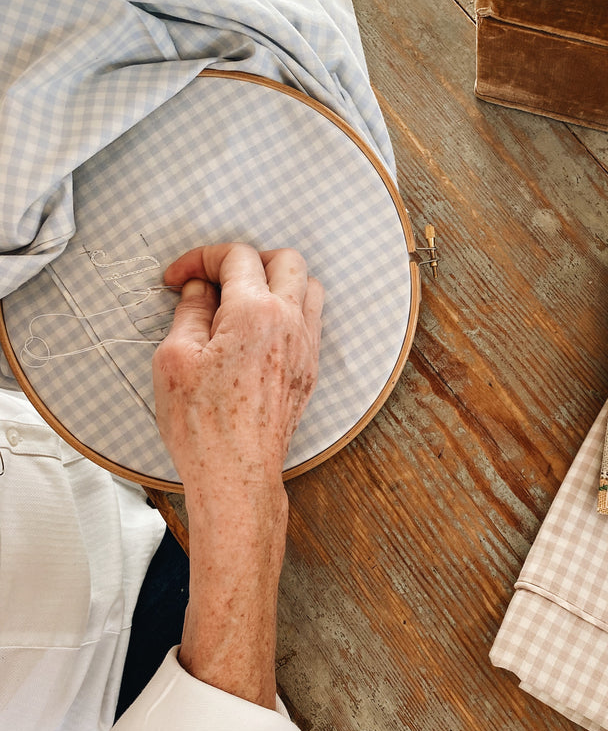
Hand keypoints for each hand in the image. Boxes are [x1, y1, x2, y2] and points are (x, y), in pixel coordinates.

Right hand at [153, 243, 323, 498]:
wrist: (236, 474)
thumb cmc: (204, 426)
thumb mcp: (174, 359)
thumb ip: (189, 312)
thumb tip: (199, 291)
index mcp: (256, 314)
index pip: (237, 257)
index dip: (201, 258)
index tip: (180, 278)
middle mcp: (291, 325)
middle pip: (286, 260)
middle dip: (248, 259)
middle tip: (216, 279)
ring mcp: (306, 349)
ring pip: (309, 288)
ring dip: (276, 282)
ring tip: (241, 301)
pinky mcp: (309, 371)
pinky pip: (310, 322)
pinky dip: (288, 312)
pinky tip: (258, 331)